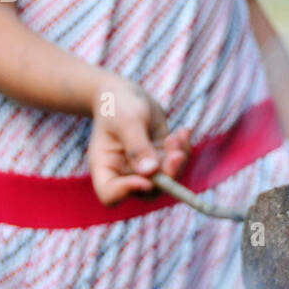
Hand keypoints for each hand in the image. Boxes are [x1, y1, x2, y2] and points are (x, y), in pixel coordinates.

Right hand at [87, 75, 191, 205]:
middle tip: (176, 154)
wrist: (125, 94)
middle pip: (146, 192)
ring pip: (167, 180)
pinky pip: (176, 165)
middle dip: (166, 176)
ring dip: (177, 161)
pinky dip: (183, 150)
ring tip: (177, 136)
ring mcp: (143, 169)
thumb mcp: (126, 120)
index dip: (127, 191)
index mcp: (104, 167)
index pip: (110, 194)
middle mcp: (123, 173)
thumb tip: (151, 172)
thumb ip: (137, 146)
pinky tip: (183, 132)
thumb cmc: (118, 104)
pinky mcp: (160, 160)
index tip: (145, 179)